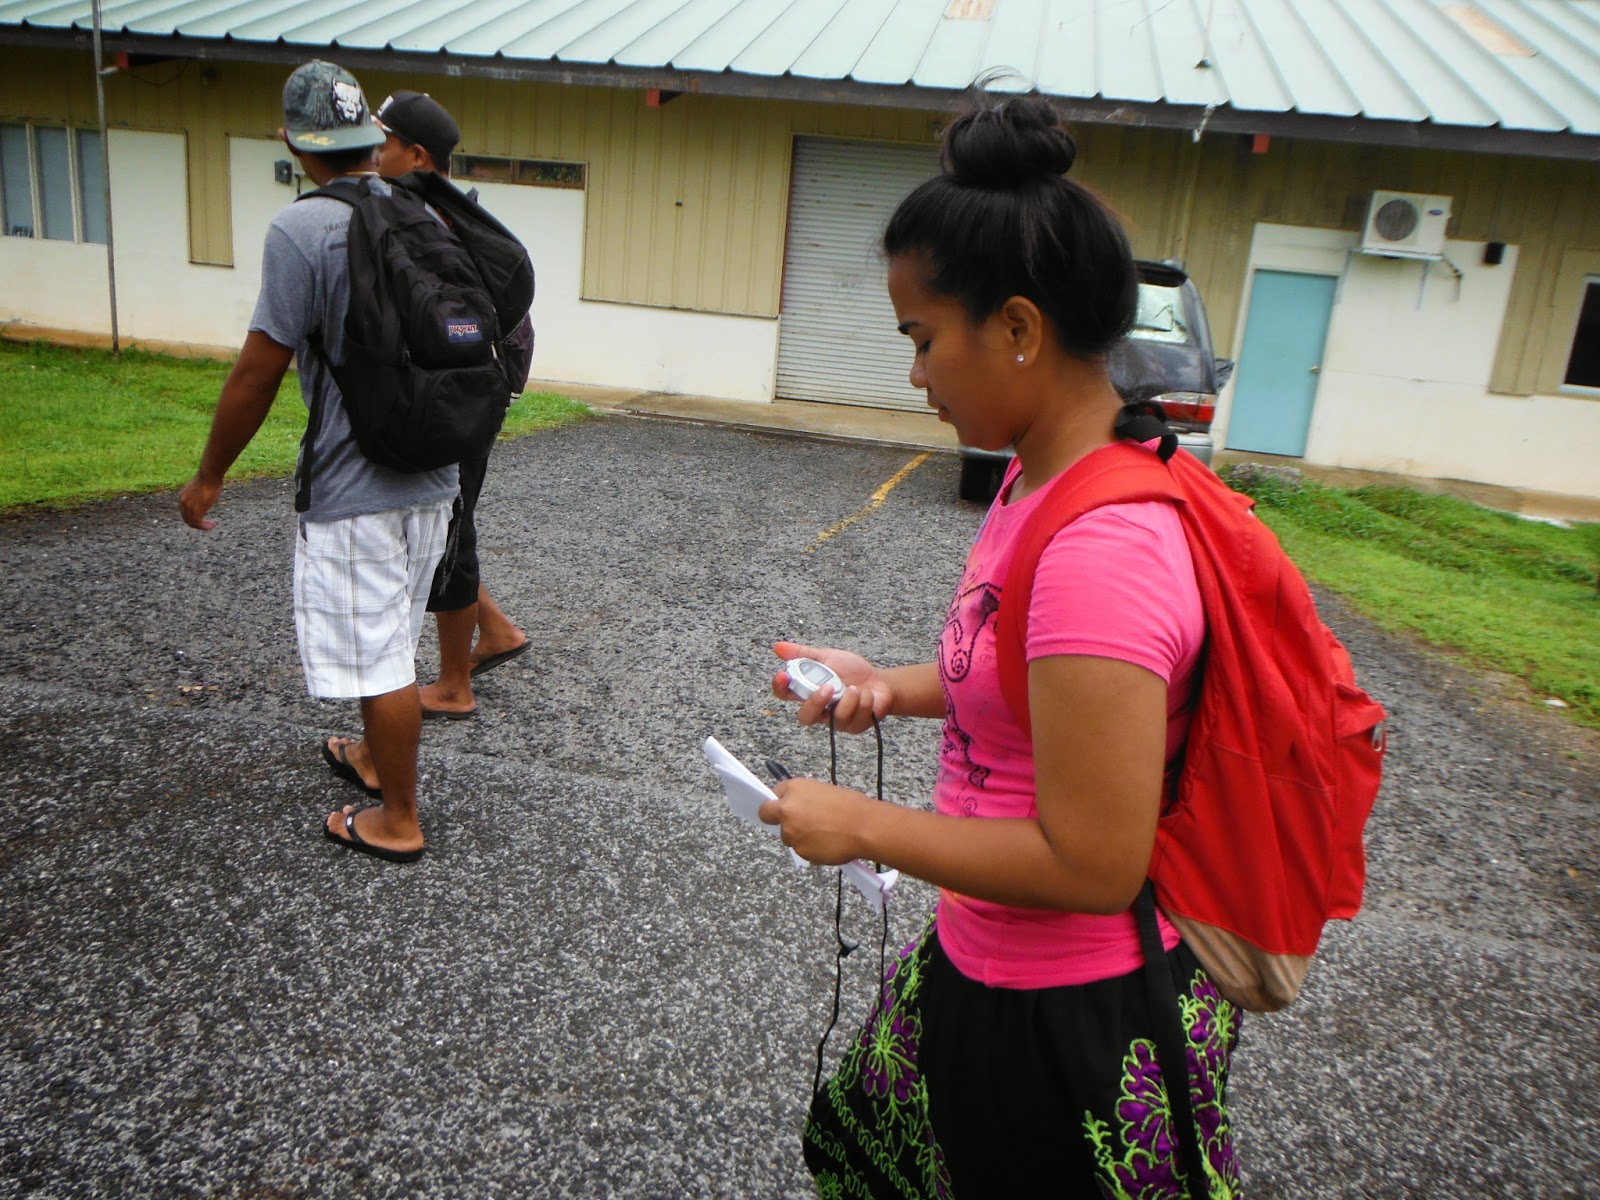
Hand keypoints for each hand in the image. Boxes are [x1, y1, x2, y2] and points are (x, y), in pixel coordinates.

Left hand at [179, 473, 221, 530]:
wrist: (209, 475)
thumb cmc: (209, 477)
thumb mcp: (201, 486)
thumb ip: (201, 493)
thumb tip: (208, 492)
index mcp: (183, 496)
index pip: (185, 511)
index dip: (194, 516)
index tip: (204, 516)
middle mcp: (183, 502)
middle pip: (187, 518)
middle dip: (197, 523)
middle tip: (208, 524)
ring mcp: (189, 507)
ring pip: (192, 523)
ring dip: (202, 526)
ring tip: (212, 525)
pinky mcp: (196, 510)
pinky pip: (198, 523)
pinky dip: (205, 527)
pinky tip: (213, 525)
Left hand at [758, 777, 871, 865]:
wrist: (864, 827)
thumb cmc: (851, 806)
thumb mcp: (823, 791)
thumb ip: (803, 799)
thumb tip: (797, 806)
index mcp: (794, 789)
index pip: (775, 792)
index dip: (781, 799)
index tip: (784, 804)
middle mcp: (787, 809)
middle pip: (768, 814)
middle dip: (774, 817)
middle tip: (790, 821)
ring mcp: (790, 832)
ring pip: (787, 835)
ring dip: (798, 835)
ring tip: (823, 833)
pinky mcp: (799, 850)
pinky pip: (801, 849)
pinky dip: (811, 848)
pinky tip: (827, 843)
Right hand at [771, 641, 892, 733]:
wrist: (881, 681)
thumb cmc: (852, 671)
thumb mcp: (827, 657)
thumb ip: (803, 654)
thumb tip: (778, 646)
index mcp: (809, 691)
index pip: (785, 694)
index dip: (780, 687)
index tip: (784, 675)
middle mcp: (820, 709)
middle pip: (805, 717)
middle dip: (815, 703)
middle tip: (828, 688)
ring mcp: (837, 720)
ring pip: (835, 719)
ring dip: (849, 699)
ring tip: (855, 688)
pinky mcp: (855, 726)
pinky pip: (856, 718)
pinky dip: (864, 701)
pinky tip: (868, 694)